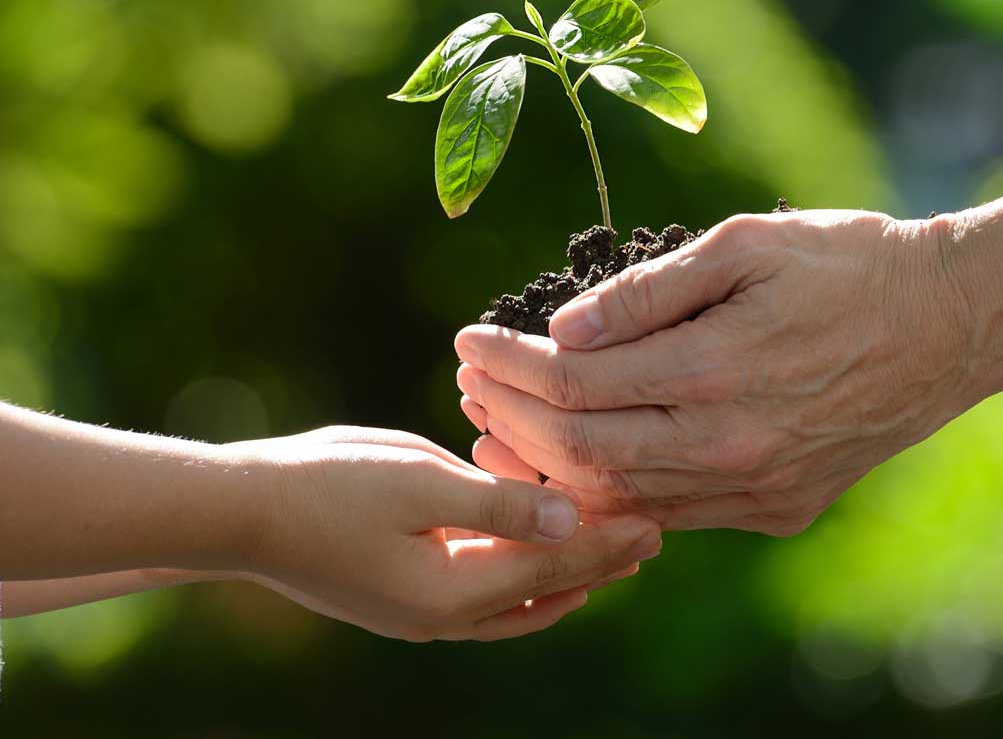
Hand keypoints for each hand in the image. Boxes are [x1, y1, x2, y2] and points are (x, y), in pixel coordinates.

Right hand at [227, 426, 660, 640]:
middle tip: (650, 535)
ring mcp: (423, 613)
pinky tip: (538, 553)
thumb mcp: (420, 485)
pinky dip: (524, 576)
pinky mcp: (407, 596)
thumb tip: (572, 522)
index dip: (607, 544)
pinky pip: (487, 596)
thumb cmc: (329, 487)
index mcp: (453, 594)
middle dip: (599, 564)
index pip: (554, 567)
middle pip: (545, 592)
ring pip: (519, 602)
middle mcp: (445, 616)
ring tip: (609, 552)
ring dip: (566, 575)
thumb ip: (499, 506)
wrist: (246, 512)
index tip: (656, 522)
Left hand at [455, 209, 977, 535]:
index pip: (576, 382)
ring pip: (620, 497)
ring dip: (549, 463)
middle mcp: (731, 445)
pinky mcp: (779, 507)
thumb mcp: (749, 245)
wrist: (953, 323)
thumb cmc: (850, 264)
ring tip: (500, 427)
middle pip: (582, 449)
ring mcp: (757, 488)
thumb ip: (651, 290)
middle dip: (509, 416)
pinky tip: (580, 463)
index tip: (468, 339)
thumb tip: (563, 327)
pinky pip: (672, 514)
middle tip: (468, 381)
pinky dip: (613, 492)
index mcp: (718, 370)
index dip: (510, 364)